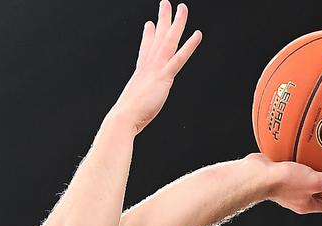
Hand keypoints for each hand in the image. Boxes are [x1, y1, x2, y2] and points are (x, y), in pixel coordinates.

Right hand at [113, 1, 201, 134]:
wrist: (123, 118)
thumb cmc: (126, 117)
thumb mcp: (132, 104)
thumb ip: (136, 100)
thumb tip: (133, 104)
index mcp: (140, 73)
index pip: (146, 49)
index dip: (149, 35)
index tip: (150, 24)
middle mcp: (147, 66)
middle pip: (157, 38)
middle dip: (163, 19)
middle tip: (166, 4)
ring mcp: (156, 69)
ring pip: (168, 41)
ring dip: (176, 23)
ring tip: (182, 8)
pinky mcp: (164, 77)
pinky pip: (179, 57)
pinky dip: (189, 45)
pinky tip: (197, 35)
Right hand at [247, 154, 321, 213]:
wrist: (255, 175)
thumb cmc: (283, 183)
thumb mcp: (316, 181)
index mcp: (306, 204)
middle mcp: (297, 196)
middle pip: (320, 192)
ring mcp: (288, 184)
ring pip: (308, 177)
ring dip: (318, 169)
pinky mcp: (280, 171)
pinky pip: (296, 163)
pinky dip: (304, 155)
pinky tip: (308, 144)